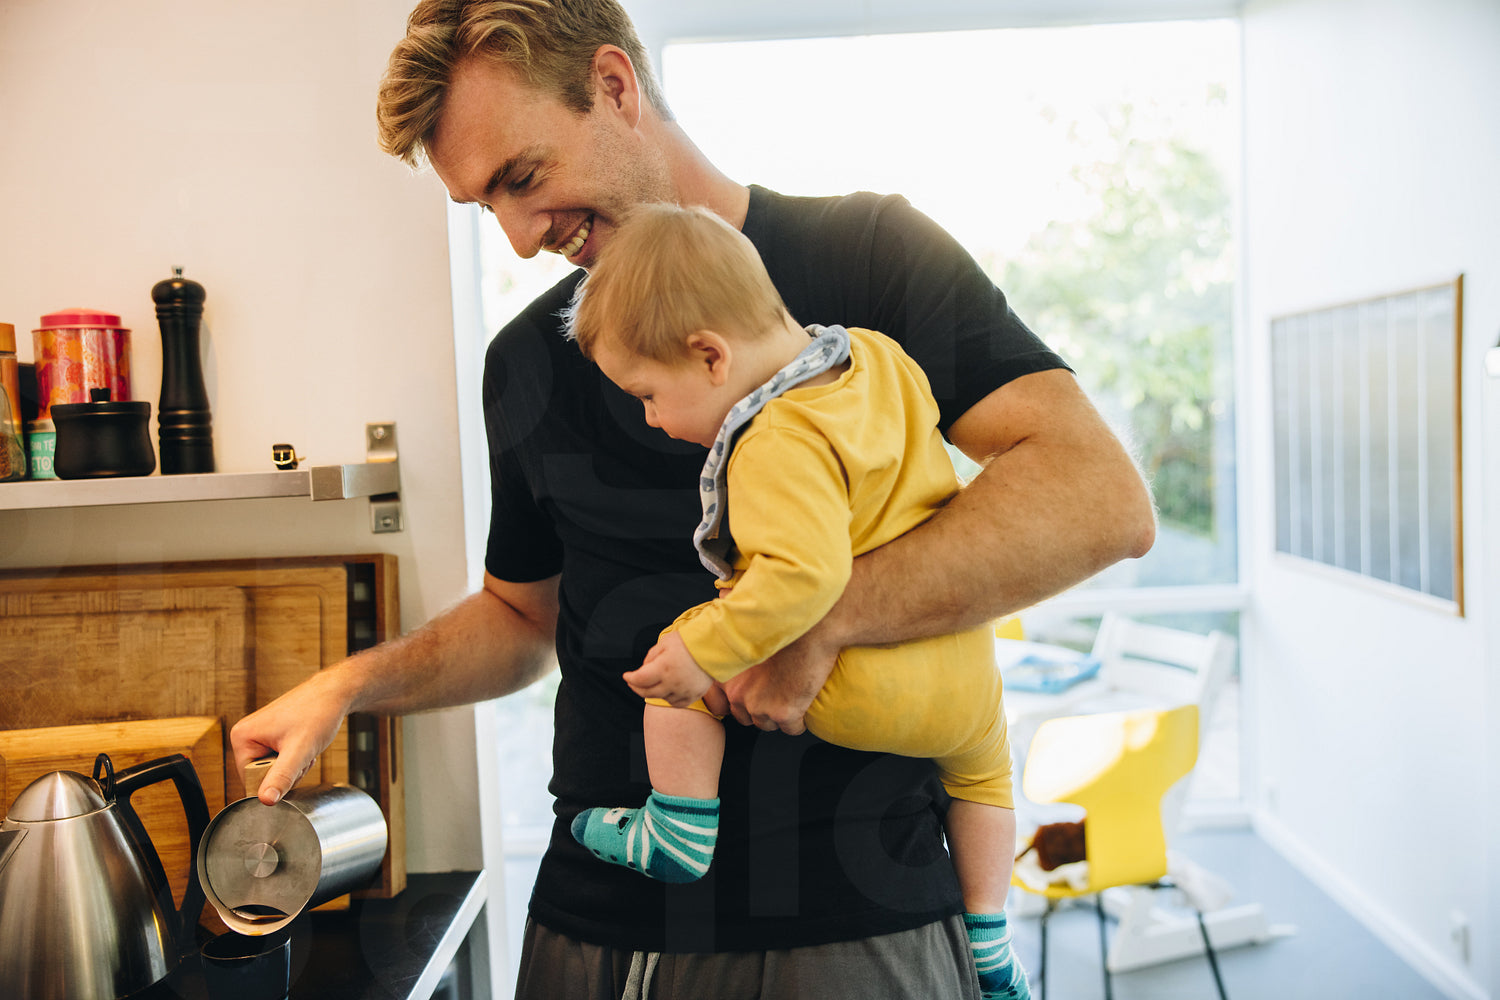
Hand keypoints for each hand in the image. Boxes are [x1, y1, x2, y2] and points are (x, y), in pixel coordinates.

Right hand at [230, 669, 351, 804]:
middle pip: (261, 777)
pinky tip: (303, 744)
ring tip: (304, 746)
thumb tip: (264, 800)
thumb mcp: (300, 750)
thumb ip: (281, 777)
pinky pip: (279, 762)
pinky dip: (295, 758)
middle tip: (301, 753)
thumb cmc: (318, 713)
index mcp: (241, 737)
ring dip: (293, 766)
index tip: (293, 761)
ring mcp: (257, 736)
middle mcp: (244, 736)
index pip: (249, 782)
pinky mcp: (269, 736)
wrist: (334, 693)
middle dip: (286, 772)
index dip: (276, 780)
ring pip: (273, 771)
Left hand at [623, 632, 713, 707]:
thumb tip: (644, 668)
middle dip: (637, 687)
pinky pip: (677, 703)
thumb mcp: (665, 643)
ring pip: (661, 698)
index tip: (626, 675)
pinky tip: (667, 691)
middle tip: (633, 682)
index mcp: (663, 668)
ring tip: (652, 684)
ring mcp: (683, 691)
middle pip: (647, 692)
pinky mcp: (694, 695)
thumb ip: (651, 656)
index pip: (639, 679)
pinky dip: (669, 699)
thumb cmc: (689, 642)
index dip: (630, 678)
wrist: (714, 647)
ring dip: (653, 692)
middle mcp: (672, 683)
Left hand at [719, 628, 838, 734]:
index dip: (739, 702)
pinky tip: (805, 709)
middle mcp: (738, 694)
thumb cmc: (783, 631)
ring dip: (778, 717)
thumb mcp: (748, 643)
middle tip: (775, 696)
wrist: (810, 631)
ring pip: (768, 725)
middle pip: (745, 717)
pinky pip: (791, 730)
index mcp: (727, 676)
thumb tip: (741, 665)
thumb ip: (738, 660)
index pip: (720, 704)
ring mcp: (760, 706)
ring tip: (791, 701)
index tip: (750, 697)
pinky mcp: (784, 714)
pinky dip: (798, 723)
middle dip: (759, 711)